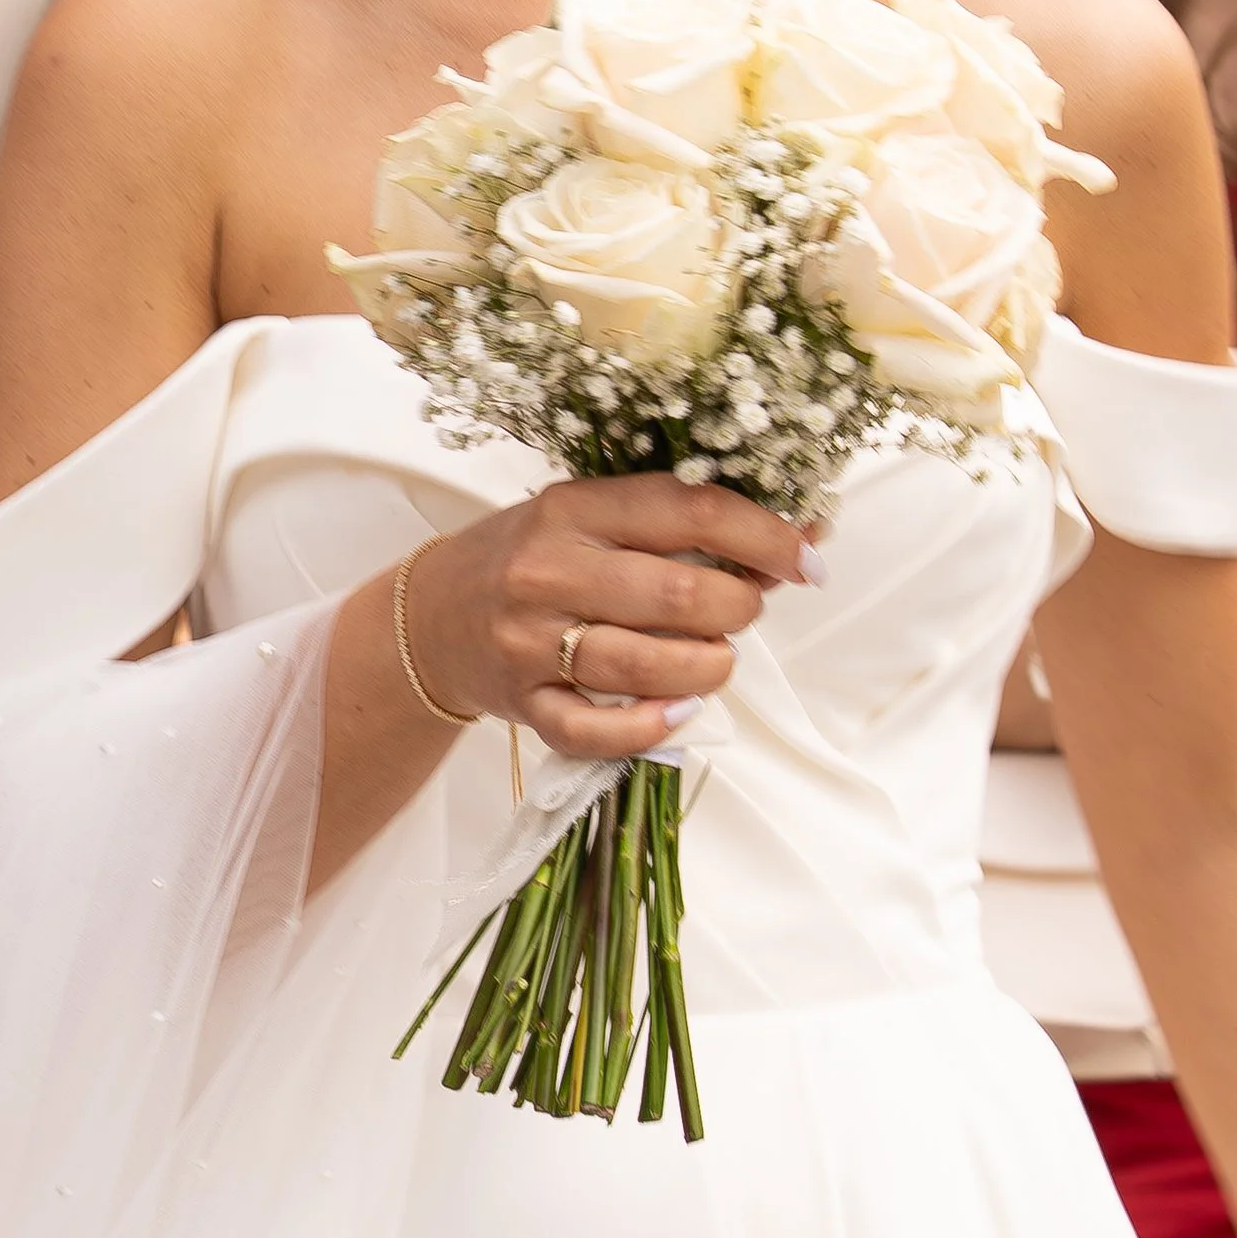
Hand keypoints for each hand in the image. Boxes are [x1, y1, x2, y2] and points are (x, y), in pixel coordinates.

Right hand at [401, 473, 813, 759]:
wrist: (429, 617)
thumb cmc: (529, 557)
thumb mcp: (587, 515)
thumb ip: (674, 524)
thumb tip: (796, 538)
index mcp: (573, 507)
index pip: (690, 510)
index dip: (765, 537)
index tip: (806, 558)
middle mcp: (548, 570)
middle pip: (679, 595)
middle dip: (739, 608)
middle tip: (742, 610)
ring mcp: (530, 641)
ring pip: (648, 665)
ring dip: (709, 667)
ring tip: (715, 658)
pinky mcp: (523, 703)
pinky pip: (595, 730)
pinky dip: (651, 727)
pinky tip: (678, 711)